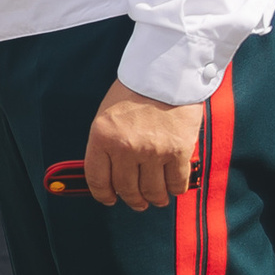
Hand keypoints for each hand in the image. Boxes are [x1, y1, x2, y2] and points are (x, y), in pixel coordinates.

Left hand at [85, 80, 203, 209]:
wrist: (167, 72)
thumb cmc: (135, 91)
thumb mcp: (108, 114)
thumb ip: (106, 144)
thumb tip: (110, 176)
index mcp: (102, 135)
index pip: (97, 178)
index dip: (103, 194)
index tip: (110, 199)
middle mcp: (125, 146)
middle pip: (127, 189)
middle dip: (133, 200)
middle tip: (138, 201)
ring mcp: (153, 150)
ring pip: (153, 192)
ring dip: (155, 199)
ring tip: (157, 197)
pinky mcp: (178, 151)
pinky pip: (176, 184)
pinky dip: (175, 189)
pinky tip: (173, 185)